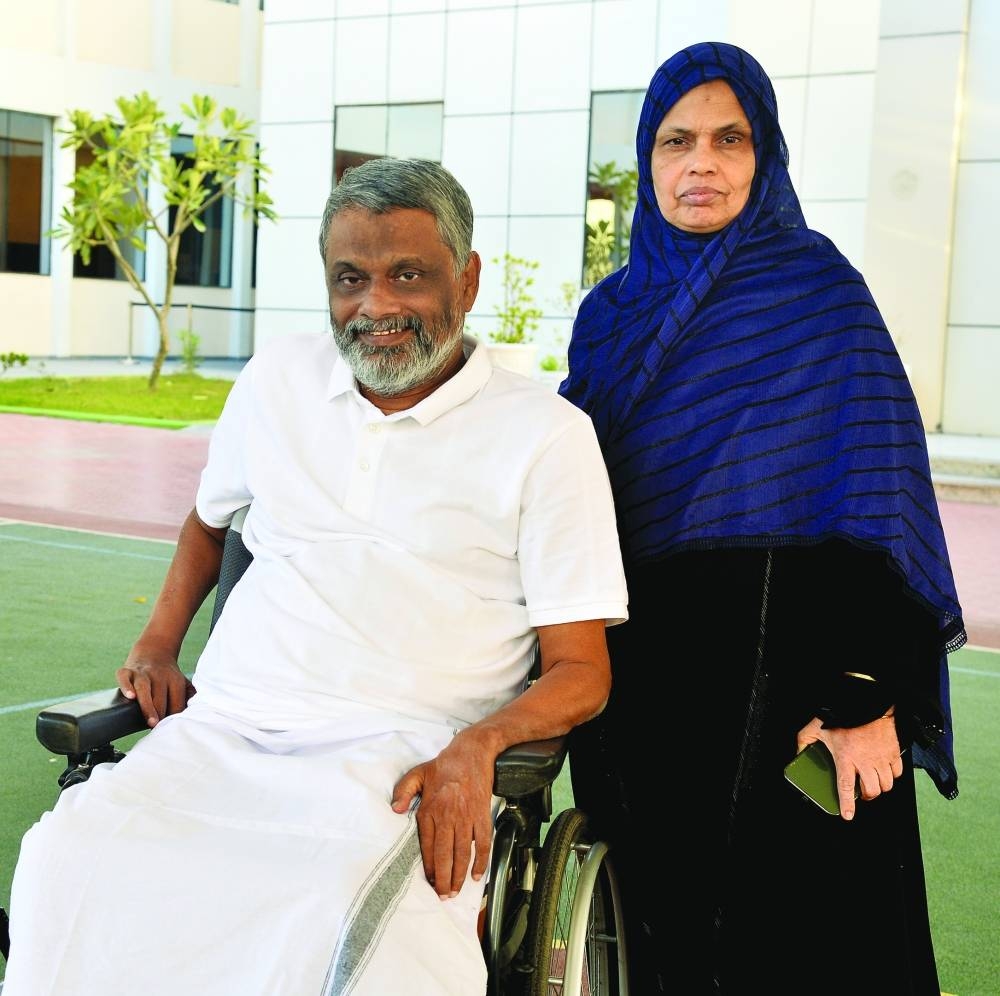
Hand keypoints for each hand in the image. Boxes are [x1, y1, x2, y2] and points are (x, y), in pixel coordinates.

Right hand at [116, 643, 193, 727]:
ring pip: (144, 689)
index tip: (171, 729)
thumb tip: (197, 712)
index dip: (173, 718)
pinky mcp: (127, 670)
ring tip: (151, 721)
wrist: (153, 650)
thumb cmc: (168, 675)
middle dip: (161, 715)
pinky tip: (130, 697)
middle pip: (160, 699)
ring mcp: (142, 673)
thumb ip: (190, 696)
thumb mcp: (183, 682)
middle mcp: (159, 675)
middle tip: (160, 731)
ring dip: (148, 705)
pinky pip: (125, 678)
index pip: (176, 703)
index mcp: (175, 680)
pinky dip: (126, 687)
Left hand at [390, 731, 494, 898]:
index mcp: (429, 809)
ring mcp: (466, 817)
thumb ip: (403, 791)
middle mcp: (447, 817)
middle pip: (445, 856)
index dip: (429, 868)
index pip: (427, 846)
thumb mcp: (417, 774)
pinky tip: (477, 875)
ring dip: (459, 876)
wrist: (472, 752)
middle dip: (444, 880)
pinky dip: (480, 861)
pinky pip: (482, 843)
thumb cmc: (444, 765)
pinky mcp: (482, 815)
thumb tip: (395, 810)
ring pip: (463, 853)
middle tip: (443, 896)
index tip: (429, 882)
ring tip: (456, 891)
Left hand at [797, 712, 902, 821]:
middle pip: (871, 791)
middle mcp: (865, 760)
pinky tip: (884, 771)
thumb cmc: (841, 712)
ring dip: (879, 787)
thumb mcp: (815, 727)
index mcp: (845, 757)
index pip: (845, 787)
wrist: (865, 699)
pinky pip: (897, 772)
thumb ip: (804, 741)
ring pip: (886, 785)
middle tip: (860, 793)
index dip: (847, 804)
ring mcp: (881, 757)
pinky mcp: (893, 751)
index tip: (848, 815)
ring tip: (872, 783)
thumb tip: (799, 753)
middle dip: (866, 796)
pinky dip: (892, 776)